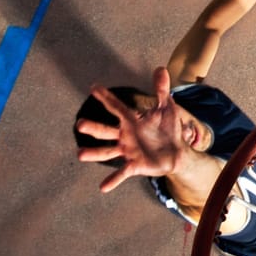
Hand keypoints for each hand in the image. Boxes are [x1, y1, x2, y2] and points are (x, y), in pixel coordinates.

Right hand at [75, 68, 189, 191]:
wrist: (176, 152)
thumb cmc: (167, 129)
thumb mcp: (166, 108)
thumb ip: (161, 90)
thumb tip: (161, 68)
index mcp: (131, 120)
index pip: (116, 107)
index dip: (106, 97)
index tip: (93, 87)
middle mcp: (125, 136)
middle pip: (106, 131)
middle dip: (93, 128)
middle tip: (79, 124)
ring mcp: (128, 151)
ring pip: (108, 152)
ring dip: (94, 153)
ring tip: (79, 154)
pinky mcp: (135, 165)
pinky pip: (122, 173)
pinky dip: (113, 179)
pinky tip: (102, 187)